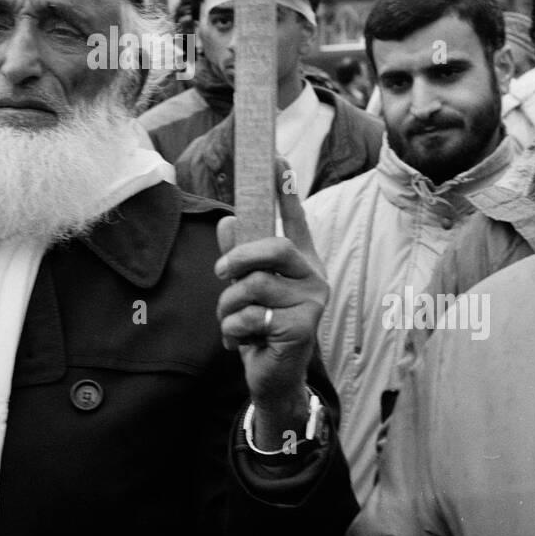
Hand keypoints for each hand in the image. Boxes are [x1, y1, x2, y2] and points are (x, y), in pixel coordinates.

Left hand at [214, 161, 328, 444]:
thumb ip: (240, 257)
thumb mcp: (246, 289)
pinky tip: (242, 342)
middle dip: (237, 259)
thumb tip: (228, 221)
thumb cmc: (261, 327)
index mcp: (302, 262)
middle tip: (221, 273)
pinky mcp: (302, 328)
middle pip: (273, 248)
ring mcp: (312, 303)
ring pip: (253, 286)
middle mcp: (313, 277)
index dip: (286, 189)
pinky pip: (250, 316)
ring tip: (232, 321)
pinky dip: (233, 330)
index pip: (295, 220)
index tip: (277, 158)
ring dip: (228, 306)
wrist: (274, 377)